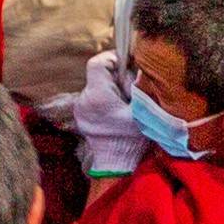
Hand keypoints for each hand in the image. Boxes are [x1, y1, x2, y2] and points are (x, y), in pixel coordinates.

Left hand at [58, 47, 149, 180]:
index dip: (113, 58)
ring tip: (127, 103)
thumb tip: (142, 68)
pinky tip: (118, 112)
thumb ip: (141, 87)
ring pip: (97, 86)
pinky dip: (106, 99)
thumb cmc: (132, 139)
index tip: (128, 64)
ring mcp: (79, 108)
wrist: (116, 165)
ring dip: (112, 89)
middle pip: (98, 75)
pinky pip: (94, 98)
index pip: (98, 63)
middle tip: (132, 89)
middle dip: (117, 77)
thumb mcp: (143, 111)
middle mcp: (83, 99)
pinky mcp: (81, 116)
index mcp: (98, 95)